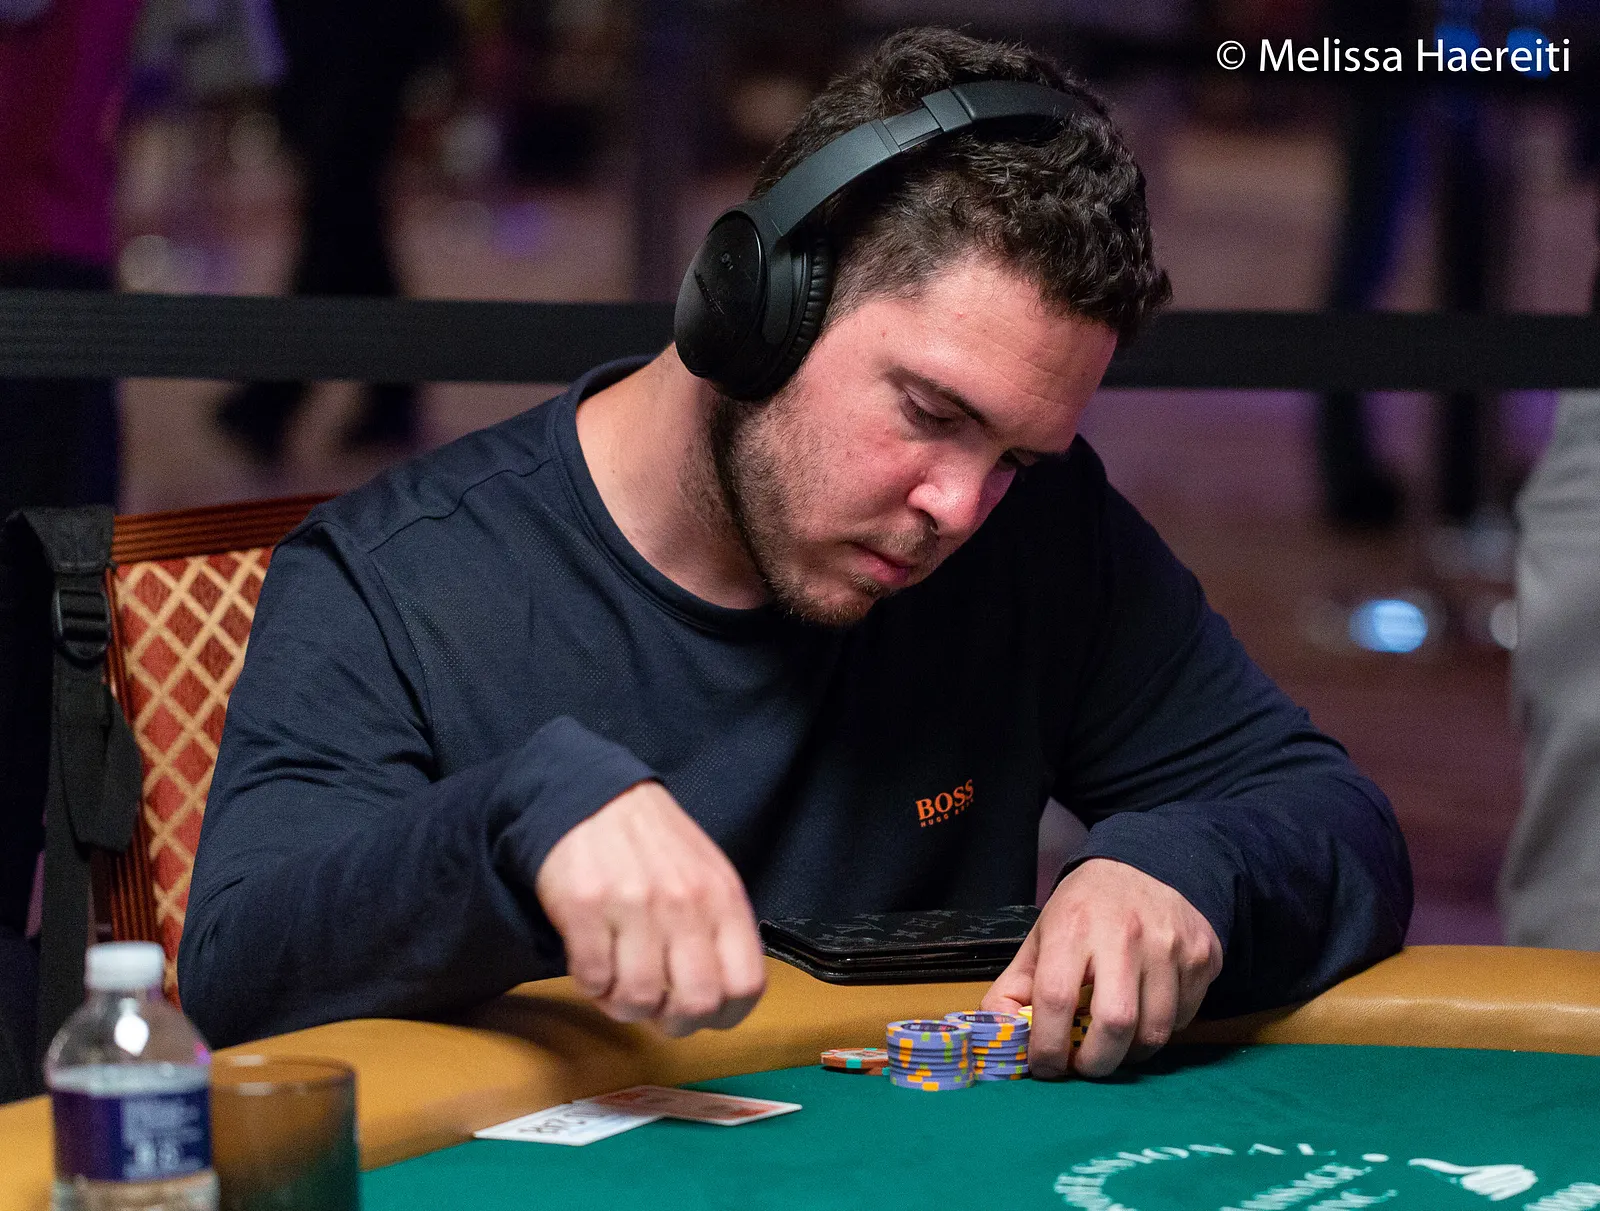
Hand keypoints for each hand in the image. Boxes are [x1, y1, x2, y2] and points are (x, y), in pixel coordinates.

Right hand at [535, 781, 766, 1036]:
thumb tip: (720, 999)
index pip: (745, 985)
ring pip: (639, 998)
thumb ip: (720, 931)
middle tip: (656, 1008)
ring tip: (618, 982)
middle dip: (673, 1022)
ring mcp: (633, 904)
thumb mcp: (707, 875)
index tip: (704, 1014)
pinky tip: (593, 962)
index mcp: (722, 898)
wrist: (592, 797)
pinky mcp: (584, 906)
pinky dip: (591, 984)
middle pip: (695, 1004)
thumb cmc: (653, 845)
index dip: (726, 1015)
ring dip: (624, 1004)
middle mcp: (683, 902)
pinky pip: (593, 979)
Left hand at [982, 858, 1221, 1077]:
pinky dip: (1161, 1029)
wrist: (1148, 863)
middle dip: (1096, 1062)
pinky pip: (1183, 1019)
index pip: (1056, 999)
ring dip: (1130, 1053)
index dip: (1047, 1046)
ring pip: (1155, 1032)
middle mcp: (1124, 934)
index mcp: (1072, 926)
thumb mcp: (1042, 935)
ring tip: (1114, 1042)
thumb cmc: (1087, 909)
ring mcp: (1170, 946)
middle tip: (1084, 1066)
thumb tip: (998, 1036)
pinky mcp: (1203, 957)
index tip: (1045, 1066)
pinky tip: (1145, 1011)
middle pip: (1115, 1023)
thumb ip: (1015, 986)